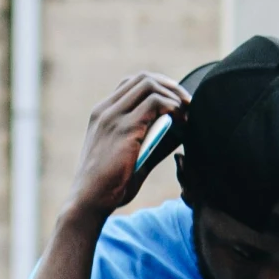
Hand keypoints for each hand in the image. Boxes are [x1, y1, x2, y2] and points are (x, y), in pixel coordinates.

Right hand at [66, 72, 187, 226]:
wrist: (89, 201)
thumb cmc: (109, 186)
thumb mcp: (132, 158)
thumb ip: (152, 142)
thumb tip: (179, 130)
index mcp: (102, 114)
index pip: (131, 84)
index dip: (158, 87)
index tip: (176, 101)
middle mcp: (105, 110)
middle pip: (143, 78)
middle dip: (171, 86)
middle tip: (188, 103)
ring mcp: (113, 116)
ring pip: (150, 85)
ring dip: (174, 95)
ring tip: (188, 112)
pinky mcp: (125, 128)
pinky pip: (155, 103)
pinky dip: (173, 107)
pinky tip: (182, 122)